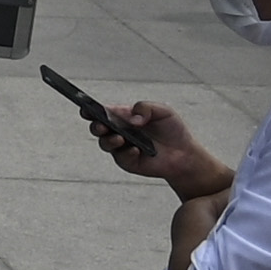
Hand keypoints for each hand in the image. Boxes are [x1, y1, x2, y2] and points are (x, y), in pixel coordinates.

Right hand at [99, 102, 230, 198]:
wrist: (185, 153)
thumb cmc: (173, 130)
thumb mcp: (163, 111)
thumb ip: (146, 108)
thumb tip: (132, 118)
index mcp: (123, 117)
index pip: (102, 112)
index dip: (91, 110)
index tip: (86, 108)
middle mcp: (118, 131)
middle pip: (97, 128)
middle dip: (95, 126)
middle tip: (101, 125)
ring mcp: (121, 147)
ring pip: (104, 143)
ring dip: (109, 140)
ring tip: (120, 139)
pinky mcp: (127, 161)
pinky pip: (120, 157)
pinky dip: (126, 152)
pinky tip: (135, 150)